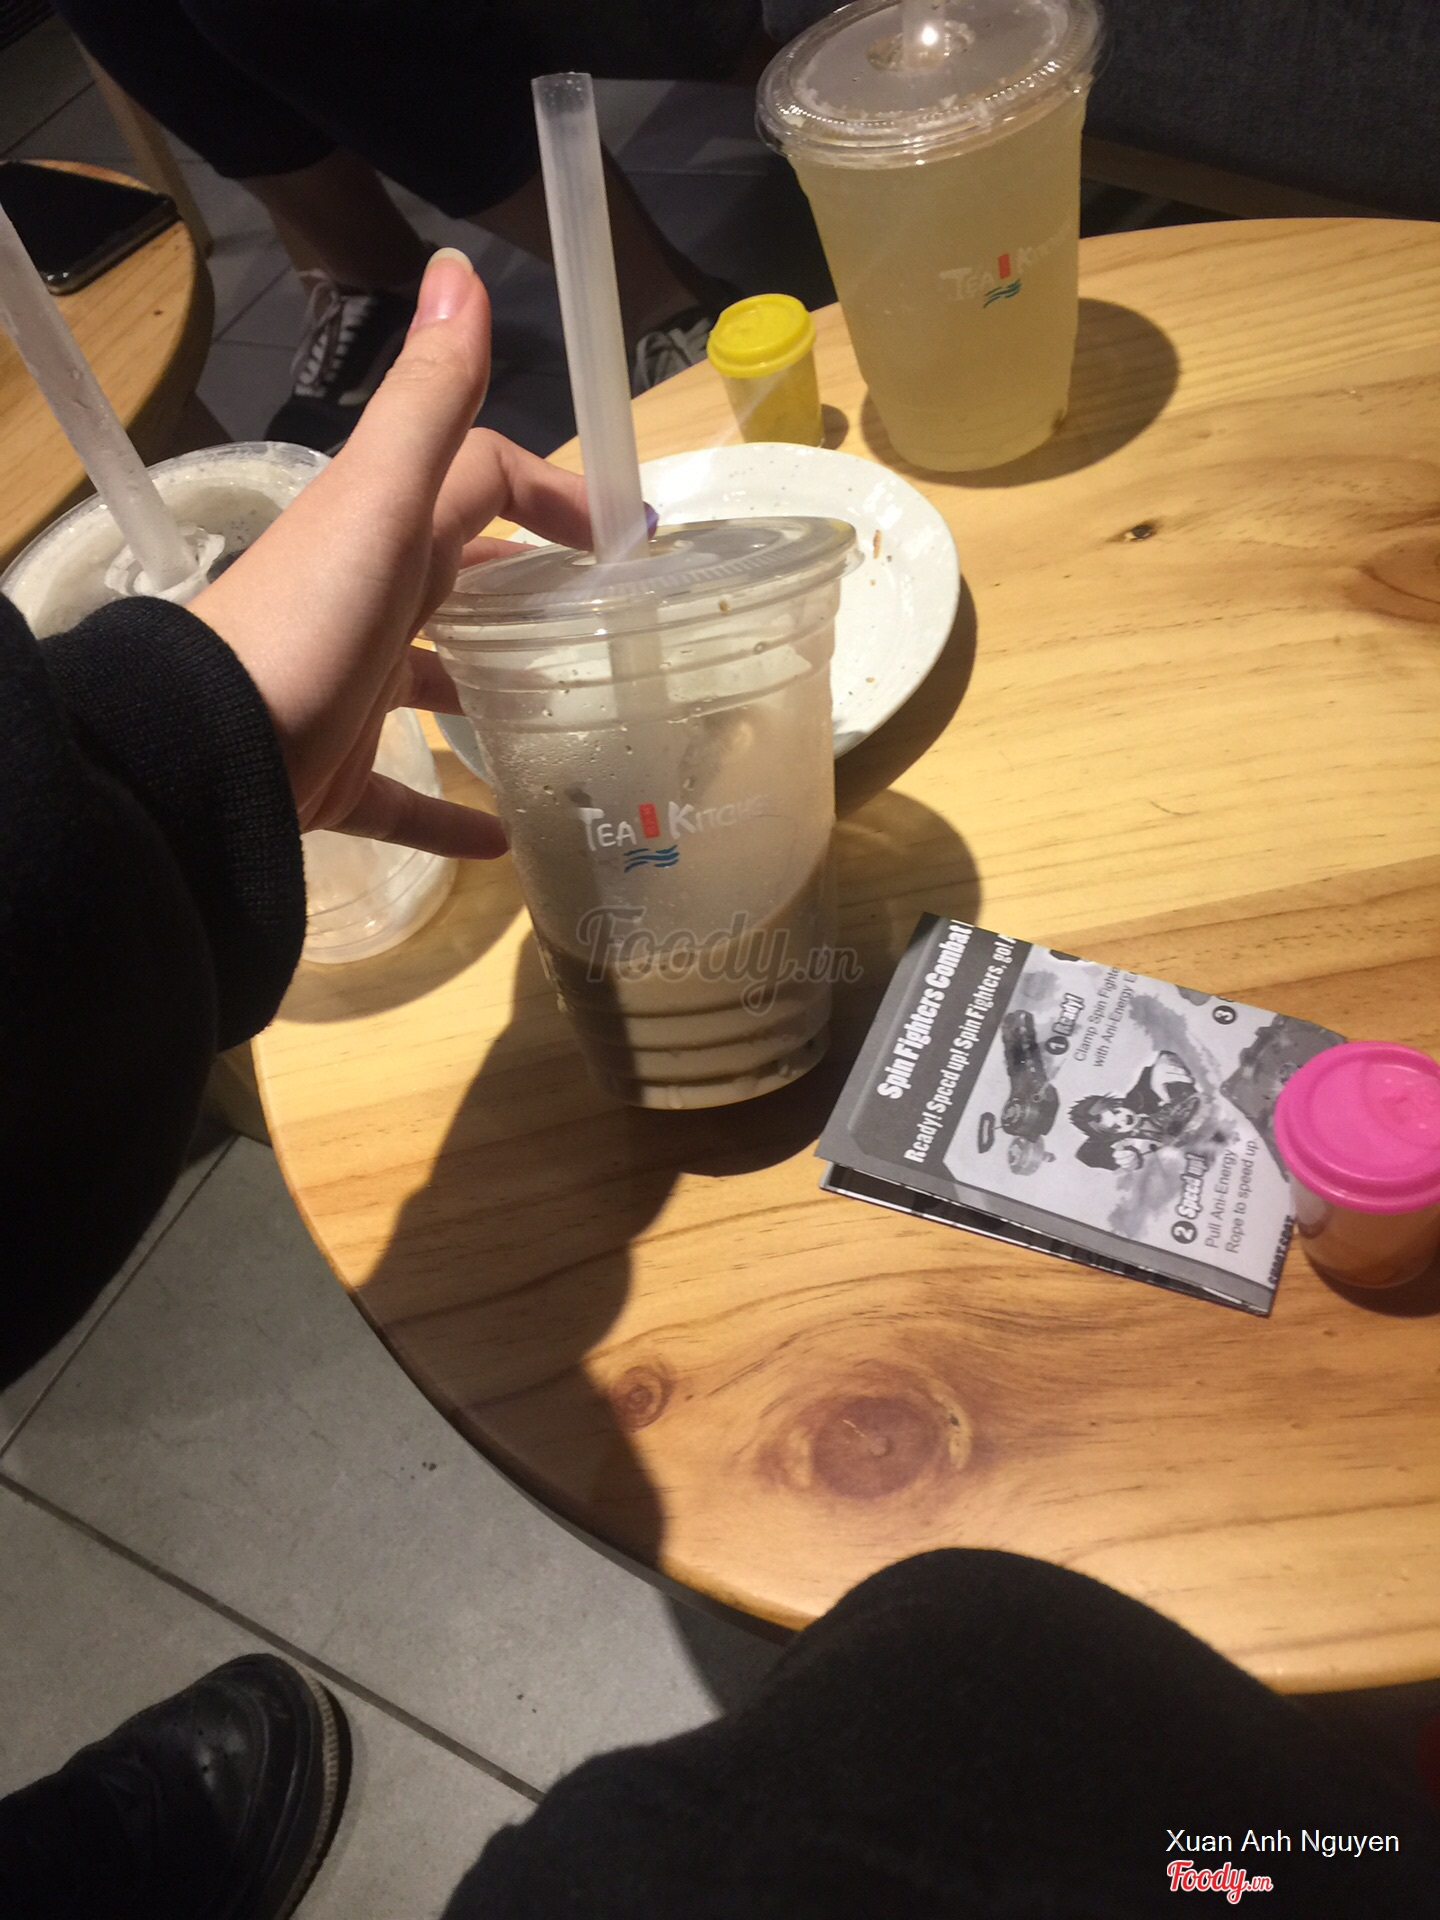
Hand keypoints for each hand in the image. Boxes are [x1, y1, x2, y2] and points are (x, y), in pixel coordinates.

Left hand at [190, 248, 590, 858]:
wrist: (204, 755)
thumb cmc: (308, 622)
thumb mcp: (379, 503)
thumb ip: (427, 403)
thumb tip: (459, 269)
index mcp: (384, 527)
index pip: (482, 480)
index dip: (552, 494)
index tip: (627, 538)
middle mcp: (369, 597)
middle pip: (463, 577)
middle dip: (533, 591)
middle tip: (612, 628)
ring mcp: (350, 687)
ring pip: (435, 684)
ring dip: (496, 696)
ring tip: (574, 720)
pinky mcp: (336, 774)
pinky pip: (407, 797)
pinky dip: (455, 818)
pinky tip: (508, 841)